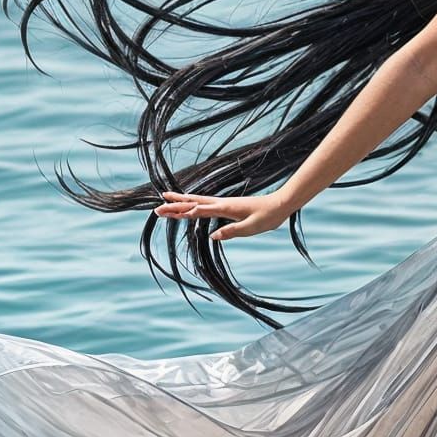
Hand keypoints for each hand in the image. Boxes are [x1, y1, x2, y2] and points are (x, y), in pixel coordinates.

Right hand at [155, 189, 291, 242]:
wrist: (279, 204)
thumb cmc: (266, 217)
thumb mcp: (250, 228)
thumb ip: (231, 231)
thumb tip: (214, 237)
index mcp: (224, 208)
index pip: (198, 210)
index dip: (181, 212)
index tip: (164, 212)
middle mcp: (221, 203)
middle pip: (193, 203)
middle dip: (175, 206)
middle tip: (157, 208)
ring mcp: (224, 203)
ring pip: (197, 201)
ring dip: (181, 201)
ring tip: (166, 199)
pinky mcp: (228, 205)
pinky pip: (206, 203)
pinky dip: (194, 202)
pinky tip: (190, 204)